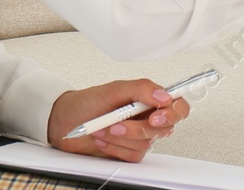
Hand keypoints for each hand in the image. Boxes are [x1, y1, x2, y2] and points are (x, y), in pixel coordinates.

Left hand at [46, 79, 190, 162]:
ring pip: (146, 144)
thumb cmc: (87, 102)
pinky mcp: (129, 151)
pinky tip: (104, 139)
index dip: (174, 112)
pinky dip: (115, 147)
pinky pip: (133, 155)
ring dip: (120, 137)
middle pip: (164, 128)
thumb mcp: (113, 89)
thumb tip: (163, 94)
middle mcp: (147, 117)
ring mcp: (139, 136)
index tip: (157, 115)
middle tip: (120, 123)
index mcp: (148, 98)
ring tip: (103, 127)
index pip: (177, 105)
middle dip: (139, 128)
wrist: (65, 122)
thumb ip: (141, 88)